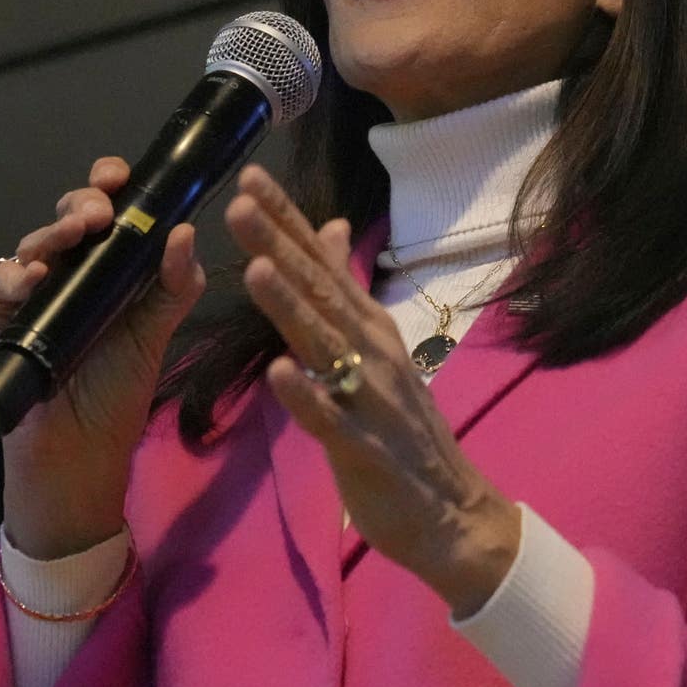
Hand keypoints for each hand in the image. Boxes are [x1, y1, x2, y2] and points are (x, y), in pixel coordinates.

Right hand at [0, 157, 206, 557]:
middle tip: (99, 211)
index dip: (108, 188)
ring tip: (73, 234)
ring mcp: (29, 295)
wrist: (80, 454)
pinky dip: (13, 277)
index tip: (120, 177)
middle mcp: (66, 274)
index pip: (106, 212)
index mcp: (107, 269)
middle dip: (81, 204)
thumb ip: (176, 286)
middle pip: (66, 219)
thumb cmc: (116, 393)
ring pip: (32, 245)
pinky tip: (33, 280)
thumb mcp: (155, 334)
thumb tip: (185, 232)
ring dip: (50, 234)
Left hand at [225, 165, 520, 615]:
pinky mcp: (363, 448)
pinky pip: (330, 420)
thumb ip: (344, 288)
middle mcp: (372, 350)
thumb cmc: (400, 428)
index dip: (286, 220)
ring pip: (325, 345)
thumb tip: (327, 225)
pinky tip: (278, 373)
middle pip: (318, 291)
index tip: (248, 176)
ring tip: (255, 268)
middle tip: (238, 202)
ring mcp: (370, 398)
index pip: (321, 262)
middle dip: (279, 246)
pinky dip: (306, 396)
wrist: (449, 510)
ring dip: (290, 307)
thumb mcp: (374, 346)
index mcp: (368, 325)